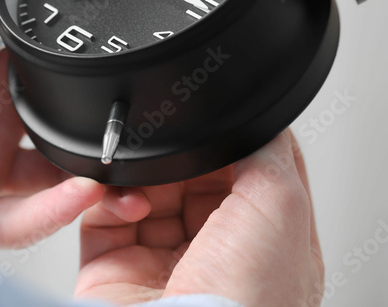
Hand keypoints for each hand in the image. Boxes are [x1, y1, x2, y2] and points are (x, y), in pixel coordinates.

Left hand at [0, 0, 148, 247]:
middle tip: (149, 126)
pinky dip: (55, 213)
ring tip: (133, 170)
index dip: (95, 72)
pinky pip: (16, 221)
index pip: (55, 71)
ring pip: (55, 179)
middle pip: (66, 127)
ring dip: (99, 177)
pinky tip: (83, 191)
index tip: (132, 66)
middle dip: (111, 131)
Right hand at [76, 131, 324, 305]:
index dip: (240, 139)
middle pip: (200, 177)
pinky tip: (124, 195)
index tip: (223, 116)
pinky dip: (106, 195)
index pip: (256, 173)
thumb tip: (257, 120)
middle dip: (186, 154)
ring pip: (150, 190)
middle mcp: (222, 257)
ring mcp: (167, 265)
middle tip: (178, 142)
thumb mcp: (283, 208)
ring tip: (147, 168)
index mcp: (273, 246)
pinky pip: (104, 214)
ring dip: (144, 172)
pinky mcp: (115, 272)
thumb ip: (271, 153)